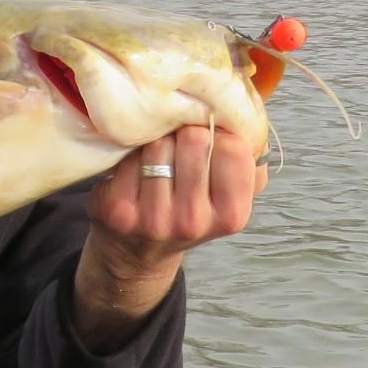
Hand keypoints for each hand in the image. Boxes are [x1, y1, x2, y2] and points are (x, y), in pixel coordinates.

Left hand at [72, 125, 267, 351]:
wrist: (140, 252)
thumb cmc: (192, 210)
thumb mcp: (232, 193)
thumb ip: (249, 161)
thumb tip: (250, 115)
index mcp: (231, 215)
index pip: (233, 148)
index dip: (220, 133)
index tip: (210, 138)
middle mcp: (193, 220)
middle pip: (193, 140)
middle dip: (186, 132)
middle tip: (180, 143)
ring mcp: (152, 218)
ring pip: (157, 144)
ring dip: (157, 141)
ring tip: (158, 157)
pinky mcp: (117, 210)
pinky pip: (128, 157)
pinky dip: (131, 154)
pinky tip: (136, 168)